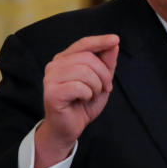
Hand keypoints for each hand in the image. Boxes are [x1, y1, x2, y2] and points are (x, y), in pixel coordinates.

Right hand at [35, 34, 119, 167]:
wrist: (70, 127)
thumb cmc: (84, 103)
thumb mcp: (101, 81)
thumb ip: (106, 63)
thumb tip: (113, 44)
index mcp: (65, 59)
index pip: (83, 44)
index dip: (100, 41)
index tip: (116, 39)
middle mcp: (54, 65)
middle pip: (88, 58)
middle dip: (104, 74)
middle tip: (105, 88)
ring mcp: (50, 78)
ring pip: (84, 72)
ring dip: (96, 86)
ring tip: (91, 95)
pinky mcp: (51, 92)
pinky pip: (79, 87)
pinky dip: (88, 95)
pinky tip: (82, 100)